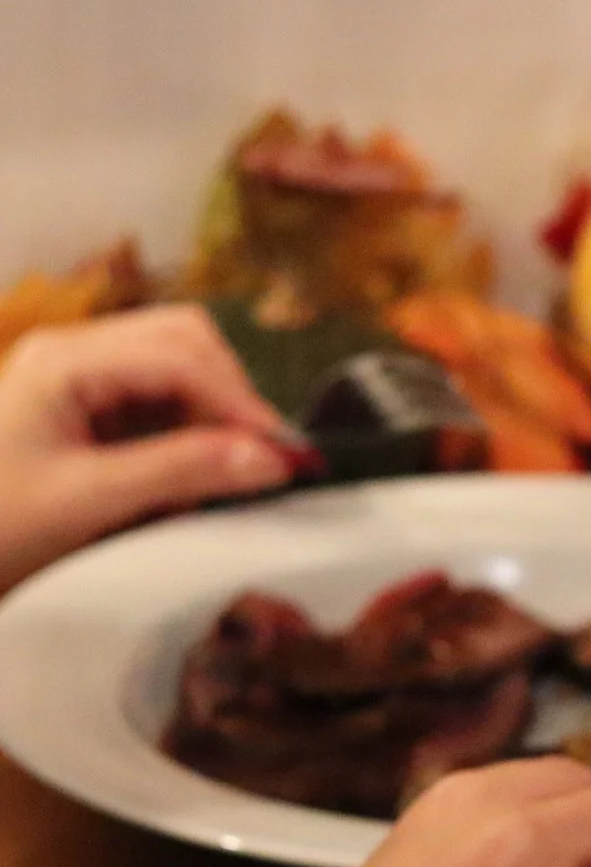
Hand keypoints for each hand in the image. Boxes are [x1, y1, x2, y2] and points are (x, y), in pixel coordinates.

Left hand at [0, 304, 301, 593]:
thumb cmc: (2, 526)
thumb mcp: (90, 501)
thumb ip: (181, 472)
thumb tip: (273, 460)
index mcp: (65, 361)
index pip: (178, 355)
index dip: (241, 401)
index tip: (287, 454)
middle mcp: (76, 352)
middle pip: (184, 341)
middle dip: (234, 395)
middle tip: (269, 458)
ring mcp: (84, 376)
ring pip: (182, 365)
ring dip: (220, 411)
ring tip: (241, 467)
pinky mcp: (93, 408)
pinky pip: (166, 400)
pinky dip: (199, 429)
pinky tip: (207, 470)